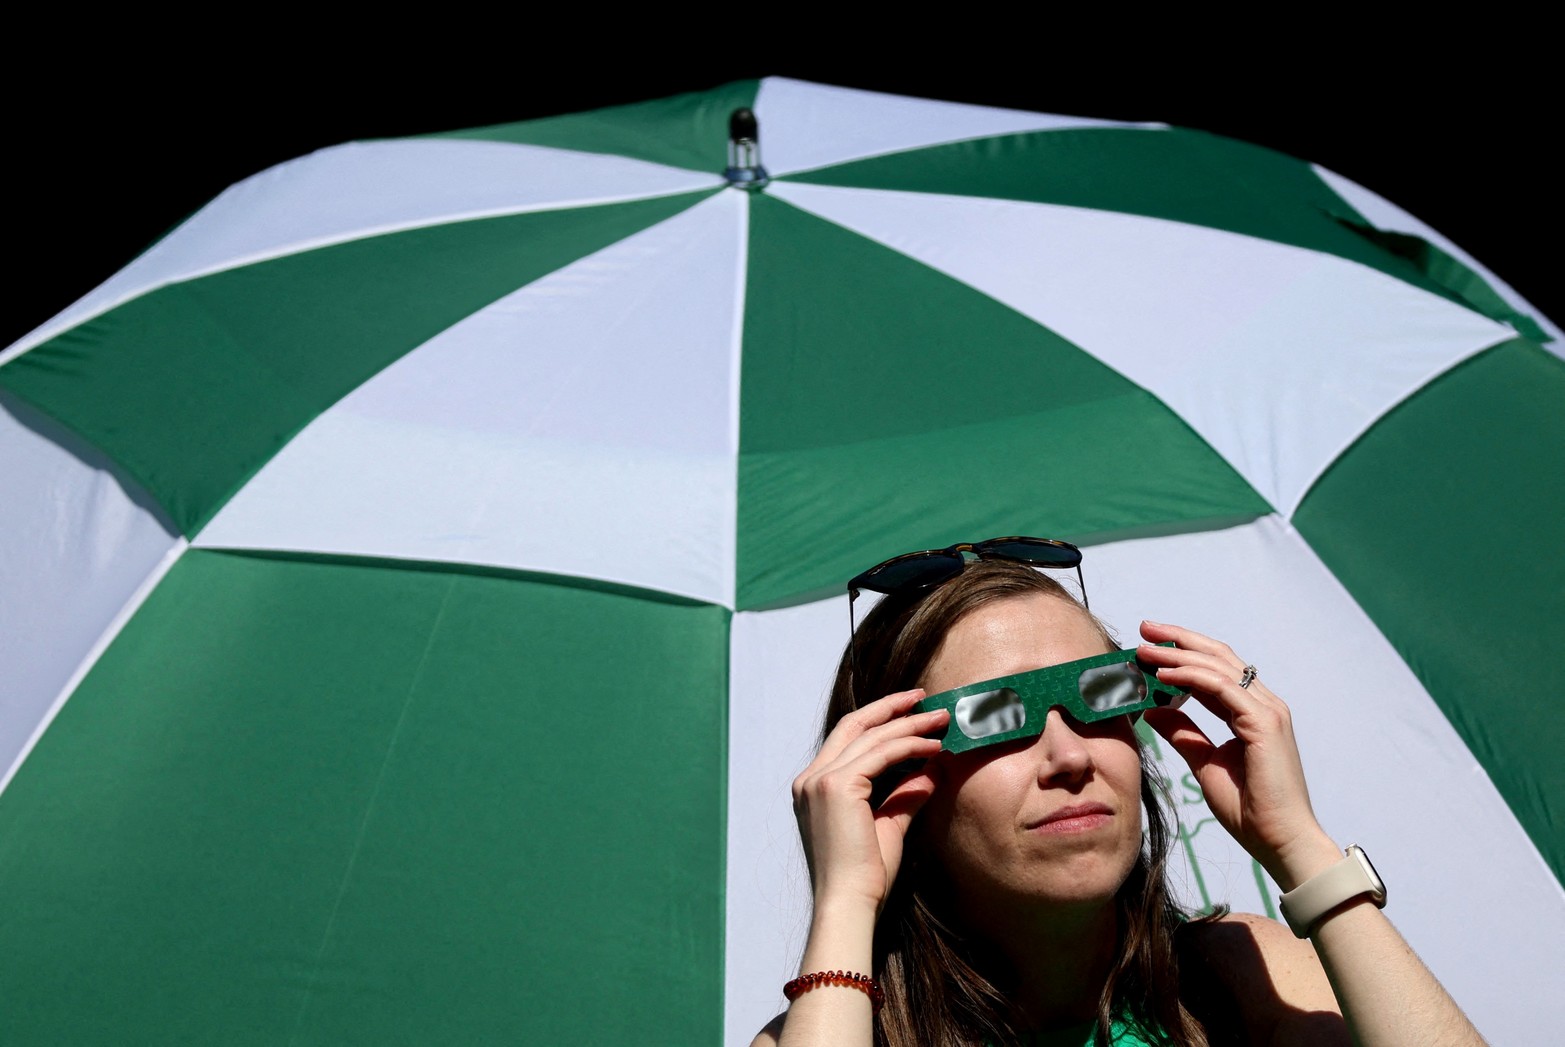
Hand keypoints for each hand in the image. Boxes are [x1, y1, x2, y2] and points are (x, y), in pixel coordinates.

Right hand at [791, 690, 948, 913]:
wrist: (849, 904)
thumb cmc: (866, 876)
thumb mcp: (888, 824)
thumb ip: (904, 795)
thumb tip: (931, 770)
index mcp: (813, 787)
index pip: (846, 738)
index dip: (879, 719)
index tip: (910, 711)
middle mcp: (810, 778)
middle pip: (854, 724)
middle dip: (892, 707)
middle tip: (925, 698)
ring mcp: (819, 780)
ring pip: (871, 735)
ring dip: (910, 724)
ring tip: (941, 720)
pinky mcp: (837, 786)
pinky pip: (882, 754)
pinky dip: (910, 745)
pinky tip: (934, 747)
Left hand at [1136, 622, 1340, 889]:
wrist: (1280, 842)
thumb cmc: (1249, 810)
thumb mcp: (1204, 763)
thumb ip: (1183, 734)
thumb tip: (1152, 709)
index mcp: (1253, 712)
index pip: (1216, 668)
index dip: (1183, 653)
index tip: (1149, 644)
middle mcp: (1264, 704)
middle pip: (1218, 657)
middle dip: (1179, 640)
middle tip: (1145, 628)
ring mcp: (1268, 711)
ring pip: (1218, 667)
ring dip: (1178, 655)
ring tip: (1145, 648)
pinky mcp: (1265, 724)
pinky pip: (1222, 688)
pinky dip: (1190, 677)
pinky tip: (1162, 676)